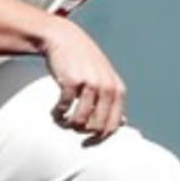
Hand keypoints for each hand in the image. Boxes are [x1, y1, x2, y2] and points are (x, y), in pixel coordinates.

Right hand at [41, 17, 127, 143]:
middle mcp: (107, 87)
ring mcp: (90, 84)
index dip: (100, 138)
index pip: (113, 124)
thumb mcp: (106, 78)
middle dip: (82, 132)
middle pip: (97, 126)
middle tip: (71, 127)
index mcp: (117, 90)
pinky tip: (56, 110)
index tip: (87, 142)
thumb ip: (114, 100)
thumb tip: (123, 123)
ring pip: (80, 120)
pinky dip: (58, 113)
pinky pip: (65, 108)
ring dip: (68, 124)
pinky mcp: (72, 81)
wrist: (64, 38)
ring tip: (62, 120)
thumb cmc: (85, 62)